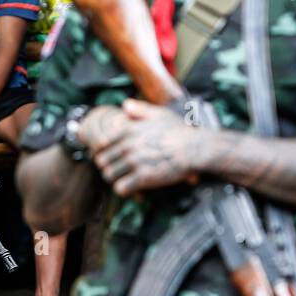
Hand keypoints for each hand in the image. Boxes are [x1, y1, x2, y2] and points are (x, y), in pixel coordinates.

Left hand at [86, 98, 204, 194]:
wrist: (195, 149)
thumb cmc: (179, 131)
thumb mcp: (159, 113)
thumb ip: (139, 108)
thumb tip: (124, 105)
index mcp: (128, 130)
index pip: (99, 144)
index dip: (102, 153)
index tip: (111, 157)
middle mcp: (128, 145)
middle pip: (101, 162)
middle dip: (107, 167)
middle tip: (117, 171)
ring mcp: (135, 162)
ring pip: (109, 176)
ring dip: (115, 179)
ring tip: (125, 179)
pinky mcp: (144, 178)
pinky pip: (121, 188)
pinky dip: (125, 191)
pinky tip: (133, 188)